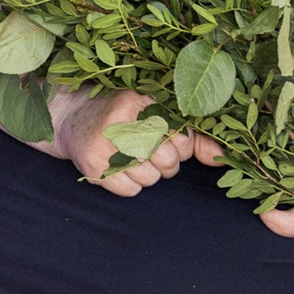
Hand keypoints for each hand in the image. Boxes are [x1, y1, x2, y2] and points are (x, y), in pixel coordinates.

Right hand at [54, 88, 199, 197]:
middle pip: (167, 161)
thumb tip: (222, 158)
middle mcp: (120, 122)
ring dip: (145, 174)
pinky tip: (118, 167)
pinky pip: (130, 191)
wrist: (72, 117)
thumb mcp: (154, 114)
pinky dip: (128, 185)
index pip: (180, 138)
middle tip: (148, 152)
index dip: (178, 146)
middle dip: (164, 163)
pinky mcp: (92, 167)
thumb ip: (191, 137)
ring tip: (130, 157)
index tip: (164, 140)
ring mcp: (103, 146)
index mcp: (138, 102)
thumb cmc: (123, 116)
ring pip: (150, 179)